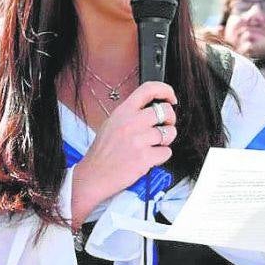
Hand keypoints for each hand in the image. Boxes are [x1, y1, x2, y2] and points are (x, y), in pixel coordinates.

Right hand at [70, 81, 177, 224]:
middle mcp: (131, 122)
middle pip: (166, 111)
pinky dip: (161, 157)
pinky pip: (167, 152)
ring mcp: (138, 140)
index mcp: (123, 112)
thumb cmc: (103, 152)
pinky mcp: (144, 157)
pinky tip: (149, 158)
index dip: (165, 90)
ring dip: (166, 141)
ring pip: (170, 132)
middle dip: (170, 120)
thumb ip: (131, 114)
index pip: (148, 89)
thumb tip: (154, 109)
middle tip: (164, 127)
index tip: (171, 98)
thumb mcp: (112, 123)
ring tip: (152, 146)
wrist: (93, 176)